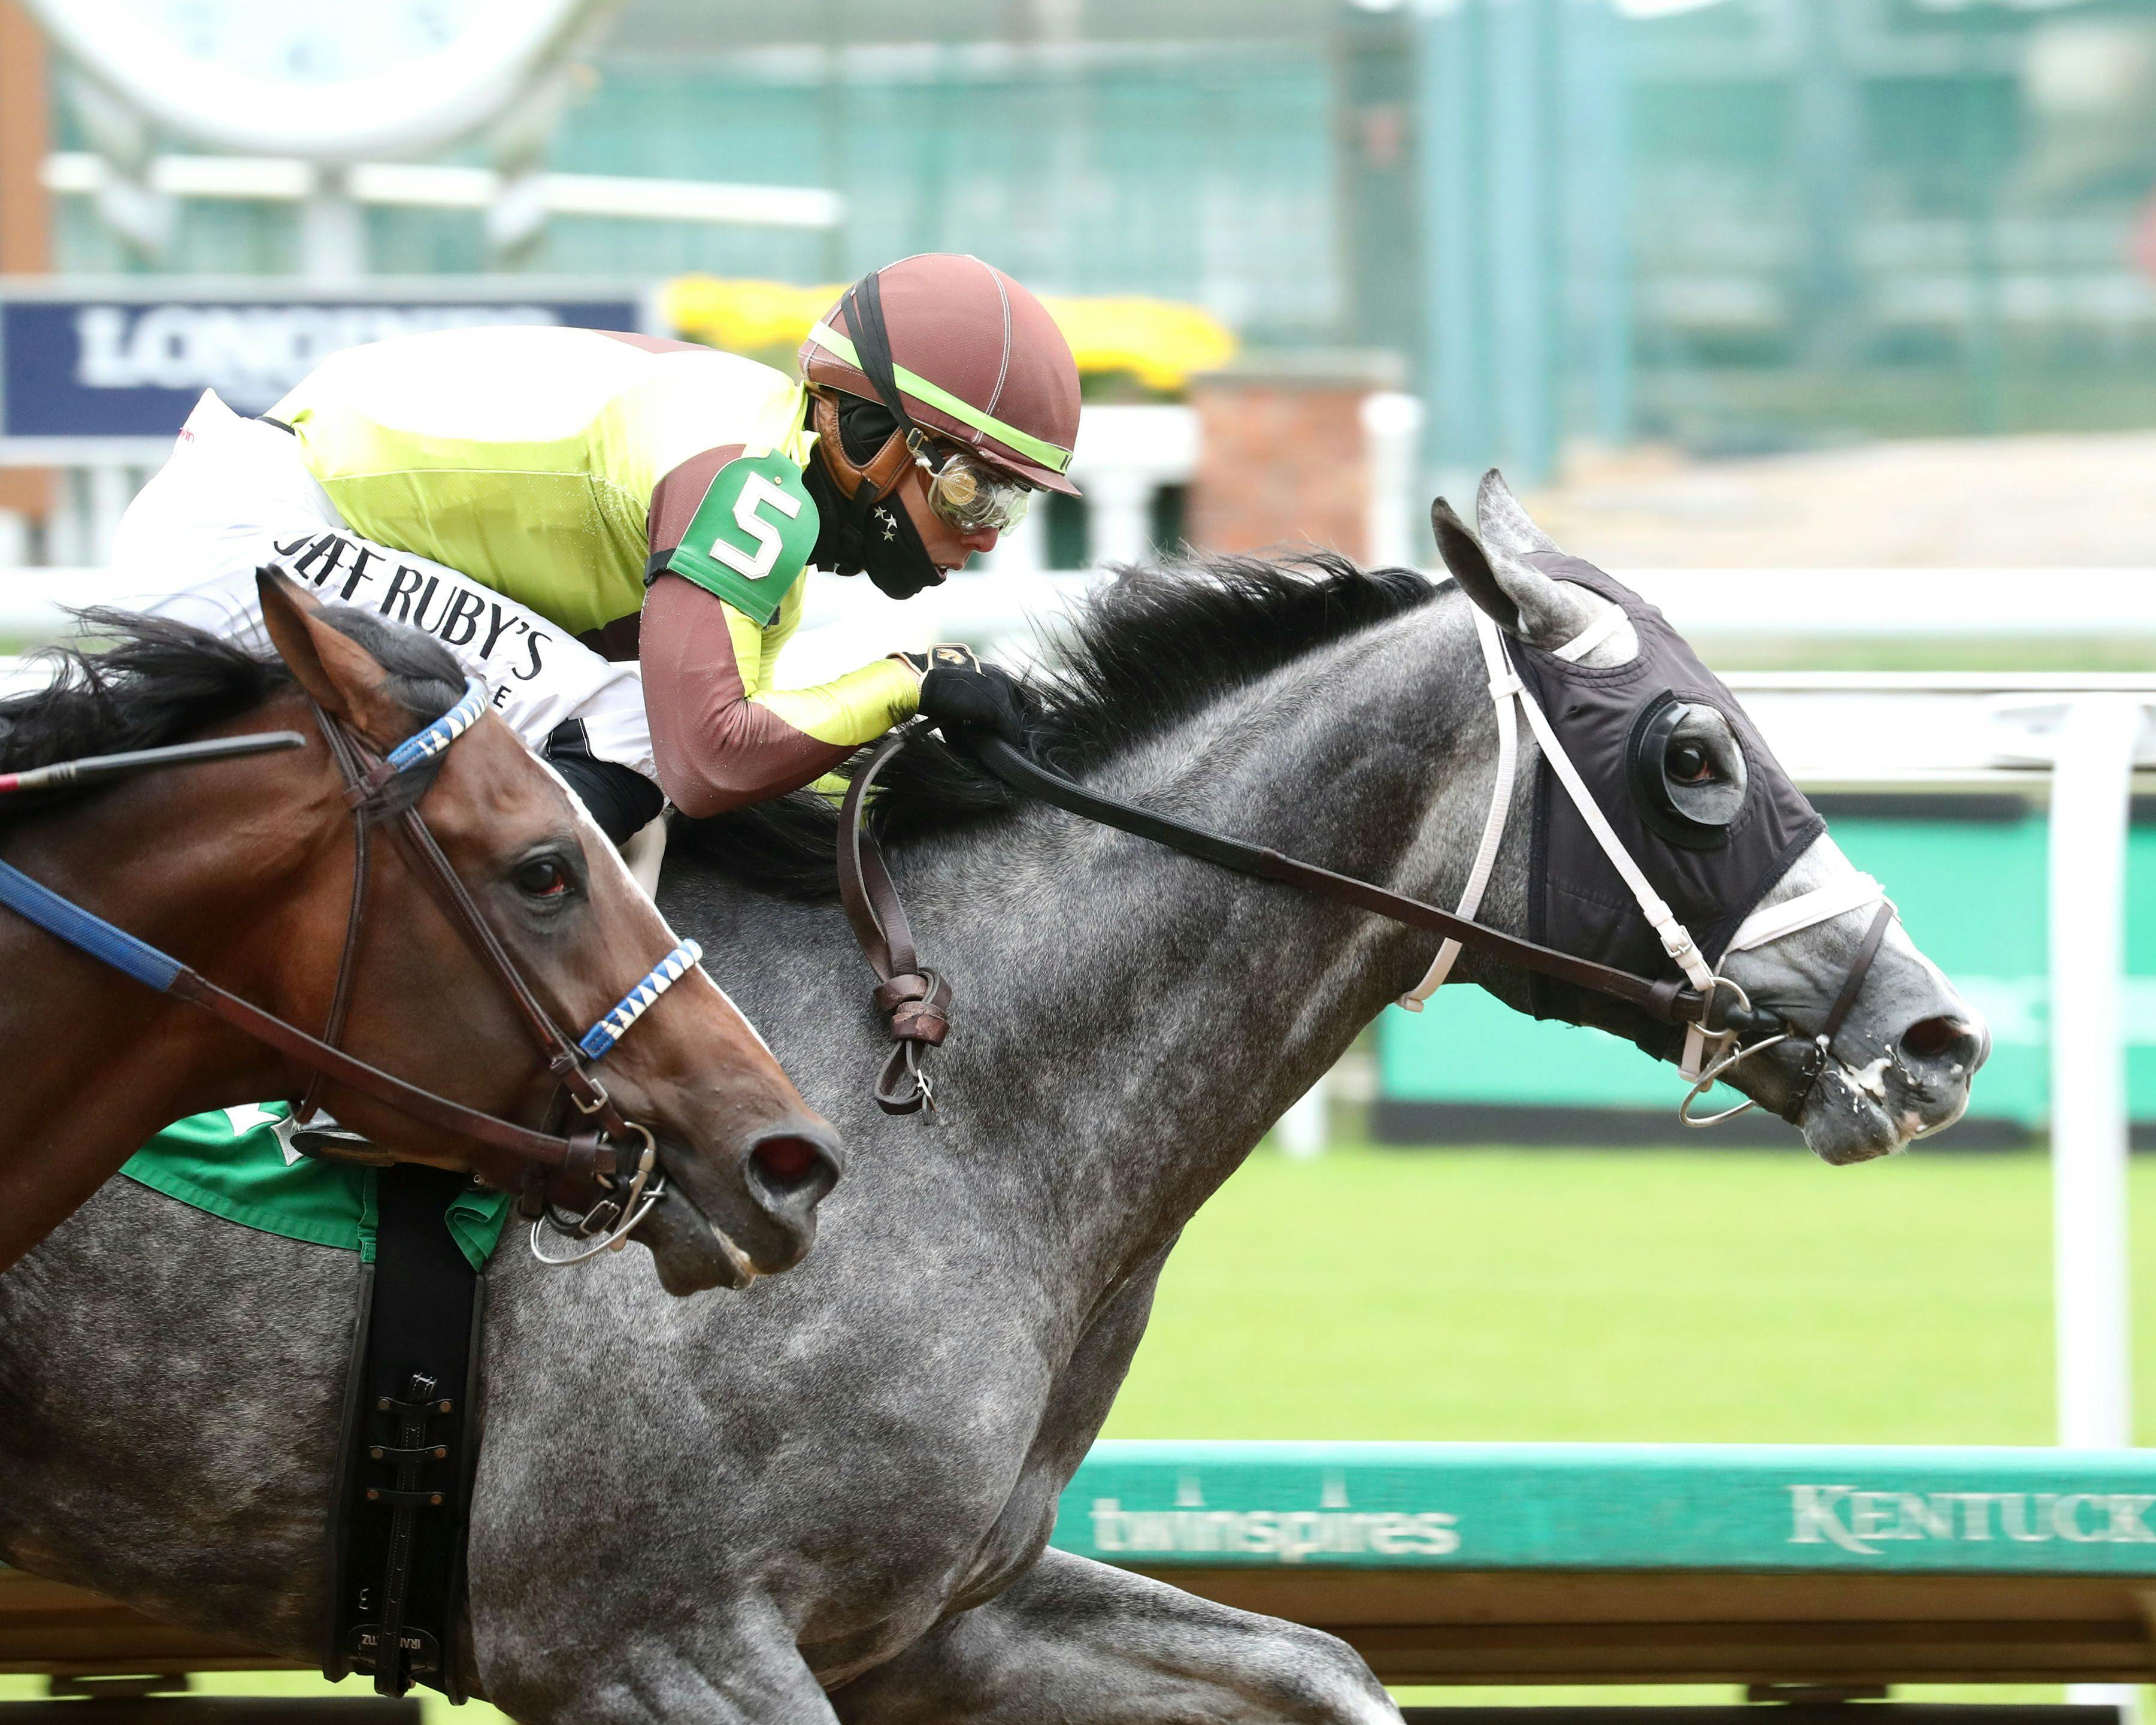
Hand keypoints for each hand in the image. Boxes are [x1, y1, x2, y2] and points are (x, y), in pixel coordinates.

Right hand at [896, 645, 1030, 746]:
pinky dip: (1008, 740)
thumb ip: (974, 714)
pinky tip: (1004, 751)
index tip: (1015, 729)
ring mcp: (999, 689)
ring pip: (1019, 718)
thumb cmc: (932, 690)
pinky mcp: (994, 704)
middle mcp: (1001, 677)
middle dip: (1023, 723)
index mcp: (993, 673)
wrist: (919, 680)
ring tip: (1011, 749)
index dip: (1021, 713)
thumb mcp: (958, 698)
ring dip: (1015, 734)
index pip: (1023, 693)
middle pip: (1028, 703)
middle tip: (1015, 740)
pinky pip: (1009, 727)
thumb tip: (979, 738)